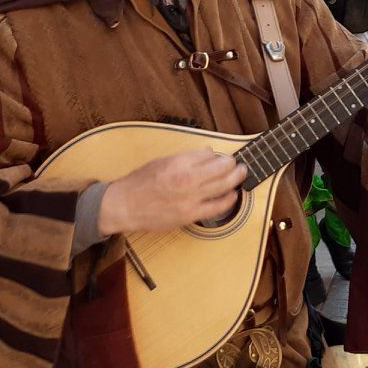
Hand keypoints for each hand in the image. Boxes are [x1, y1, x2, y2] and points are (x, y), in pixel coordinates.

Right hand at [100, 149, 248, 235]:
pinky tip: (233, 195)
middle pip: (221, 168)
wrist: (125, 206)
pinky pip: (217, 207)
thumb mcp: (161, 161)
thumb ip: (186, 157)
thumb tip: (208, 153)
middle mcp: (186, 178)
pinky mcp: (190, 215)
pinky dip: (229, 200)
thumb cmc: (139, 183)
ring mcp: (190, 198)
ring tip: (242, 174)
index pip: (208, 154)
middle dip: (234, 164)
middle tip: (239, 164)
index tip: (222, 156)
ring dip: (236, 178)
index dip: (217, 155)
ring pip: (224, 185)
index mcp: (178, 162)